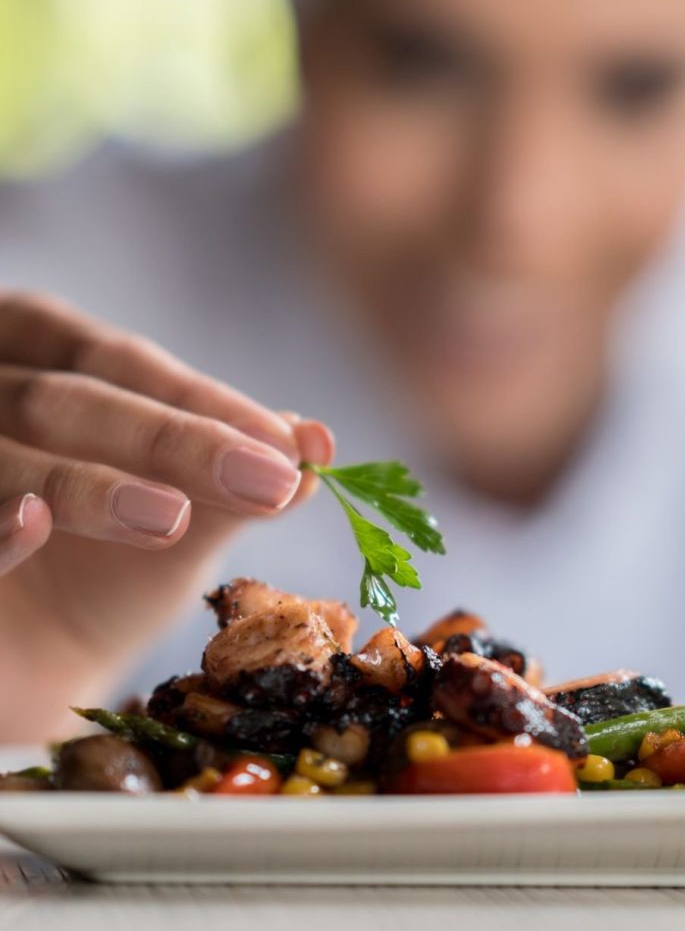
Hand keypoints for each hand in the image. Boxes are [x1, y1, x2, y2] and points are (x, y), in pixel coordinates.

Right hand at [0, 292, 333, 740]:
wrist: (29, 665)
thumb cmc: (104, 568)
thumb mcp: (181, 512)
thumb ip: (236, 472)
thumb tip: (314, 441)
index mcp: (34, 360)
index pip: (114, 358)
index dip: (199, 398)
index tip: (288, 446)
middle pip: (63, 399)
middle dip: (169, 439)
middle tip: (266, 478)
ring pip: (4, 457)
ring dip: (91, 487)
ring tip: (173, 517)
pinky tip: (33, 522)